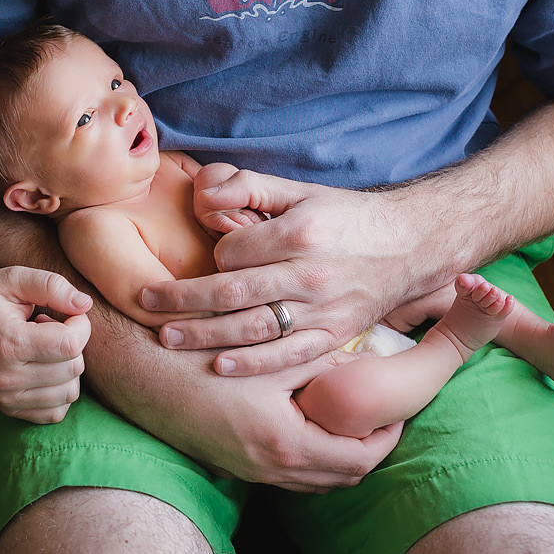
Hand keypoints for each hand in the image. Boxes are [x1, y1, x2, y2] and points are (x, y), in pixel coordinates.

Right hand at [0, 266, 91, 423]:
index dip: (80, 325)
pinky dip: (60, 390)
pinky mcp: (10, 409)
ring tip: (43, 347)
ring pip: (70, 392)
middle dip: (72, 342)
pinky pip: (57, 411)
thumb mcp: (11, 279)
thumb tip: (85, 304)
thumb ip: (50, 285)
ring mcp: (8, 398)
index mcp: (9, 342)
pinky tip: (44, 368)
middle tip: (48, 327)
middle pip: (74, 368)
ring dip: (67, 367)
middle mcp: (8, 377)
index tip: (65, 312)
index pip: (71, 344)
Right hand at [106, 345, 402, 491]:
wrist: (138, 370)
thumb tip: (363, 354)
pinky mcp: (232, 464)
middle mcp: (270, 468)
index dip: (387, 433)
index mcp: (287, 443)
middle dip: (367, 448)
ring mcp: (249, 470)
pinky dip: (308, 453)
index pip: (361, 457)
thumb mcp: (267, 353)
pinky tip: (306, 418)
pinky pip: (287, 471)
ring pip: (314, 478)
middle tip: (382, 416)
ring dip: (337, 453)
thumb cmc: (200, 356)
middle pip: (342, 476)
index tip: (398, 408)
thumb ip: (318, 358)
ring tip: (350, 417)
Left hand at [140, 166, 411, 375]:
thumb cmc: (345, 216)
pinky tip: (220, 366)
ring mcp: (323, 311)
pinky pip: (289, 356)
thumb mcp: (301, 191)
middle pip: (234, 292)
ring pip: (254, 328)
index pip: (235, 252)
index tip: (210, 257)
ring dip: (206, 335)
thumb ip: (251, 187)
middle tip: (144, 302)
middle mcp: (311, 275)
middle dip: (184, 300)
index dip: (214, 256)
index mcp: (300, 234)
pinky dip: (254, 365)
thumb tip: (204, 190)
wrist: (408, 246)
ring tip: (166, 337)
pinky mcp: (334, 337)